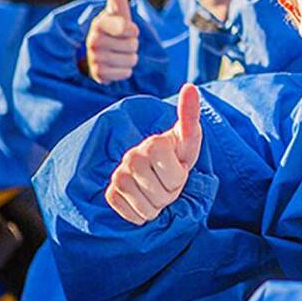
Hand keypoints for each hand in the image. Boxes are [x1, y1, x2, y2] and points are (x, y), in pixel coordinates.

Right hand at [86, 0, 140, 83]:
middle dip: (132, 44)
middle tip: (120, 42)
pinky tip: (115, 64)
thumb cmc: (113, 26)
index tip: (127, 28)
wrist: (98, 52)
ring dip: (129, 57)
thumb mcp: (116, 8)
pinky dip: (124, 70)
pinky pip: (125, 73)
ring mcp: (95, 59)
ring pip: (130, 60)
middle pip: (133, 46)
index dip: (132, 30)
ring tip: (118, 52)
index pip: (127, 28)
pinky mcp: (98, 75)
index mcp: (100, 23)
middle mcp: (93, 41)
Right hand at [105, 84, 202, 224]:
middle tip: (169, 183)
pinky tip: (144, 201)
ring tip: (158, 192)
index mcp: (153, 143)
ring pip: (144, 206)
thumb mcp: (190, 138)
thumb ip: (190, 115)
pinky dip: (140, 213)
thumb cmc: (178, 153)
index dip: (178, 177)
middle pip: (158, 194)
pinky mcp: (111, 192)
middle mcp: (131, 157)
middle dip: (169, 194)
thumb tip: (190, 87)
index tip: (178, 168)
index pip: (172, 176)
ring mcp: (118, 174)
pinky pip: (128, 212)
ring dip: (157, 206)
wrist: (159, 168)